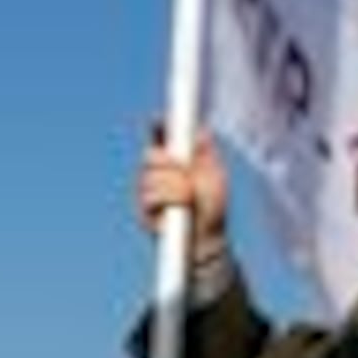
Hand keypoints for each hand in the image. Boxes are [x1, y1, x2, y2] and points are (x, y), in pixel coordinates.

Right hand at [135, 136, 229, 254]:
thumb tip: (200, 130)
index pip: (160, 137)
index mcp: (175, 158)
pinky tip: (178, 207)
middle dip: (169, 162)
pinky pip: (150, 195)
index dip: (158, 126)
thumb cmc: (212, 206)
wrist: (206, 236)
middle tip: (185, 171)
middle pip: (150, 154)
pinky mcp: (143, 208)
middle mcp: (158, 171)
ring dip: (174, 186)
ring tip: (189, 197)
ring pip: (151, 176)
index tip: (158, 121)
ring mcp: (148, 189)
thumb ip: (205, 153)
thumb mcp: (214, 175)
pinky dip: (168, 199)